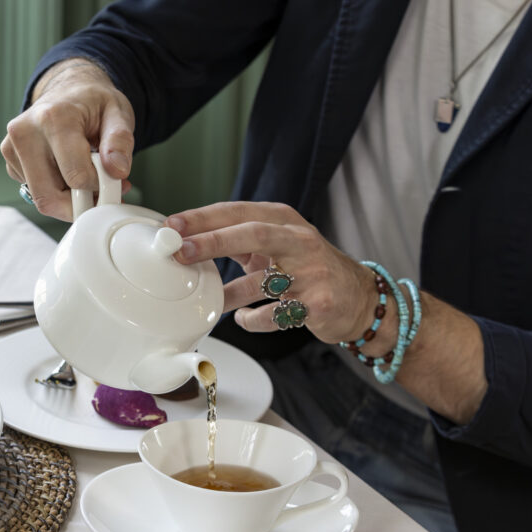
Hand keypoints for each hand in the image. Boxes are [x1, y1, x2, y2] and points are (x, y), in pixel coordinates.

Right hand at [3, 58, 134, 220]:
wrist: (69, 89)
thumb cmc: (93, 102)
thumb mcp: (118, 113)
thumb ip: (120, 141)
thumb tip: (117, 171)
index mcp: (54, 117)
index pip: (76, 177)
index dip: (99, 187)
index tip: (113, 180)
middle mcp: (25, 132)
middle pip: (49, 197)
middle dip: (79, 204)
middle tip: (99, 192)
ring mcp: (12, 146)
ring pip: (41, 198)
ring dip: (68, 198)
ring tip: (84, 174)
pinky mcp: (10, 159)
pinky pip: (34, 191)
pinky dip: (55, 190)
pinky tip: (66, 169)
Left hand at [166, 201, 385, 345]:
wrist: (358, 298)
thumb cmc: (307, 268)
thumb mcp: (277, 244)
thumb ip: (239, 240)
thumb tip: (185, 241)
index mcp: (283, 220)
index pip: (238, 211)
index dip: (203, 218)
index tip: (172, 227)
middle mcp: (299, 241)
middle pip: (253, 234)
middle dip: (213, 241)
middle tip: (181, 251)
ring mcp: (311, 272)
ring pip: (260, 282)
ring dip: (228, 294)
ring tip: (207, 301)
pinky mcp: (317, 304)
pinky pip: (274, 315)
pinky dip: (253, 320)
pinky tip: (244, 319)